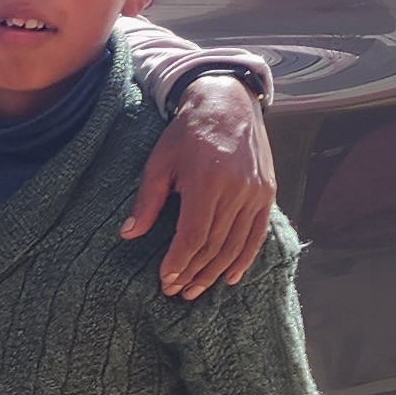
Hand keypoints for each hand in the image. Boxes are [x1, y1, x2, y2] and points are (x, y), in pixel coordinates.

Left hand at [126, 76, 273, 297]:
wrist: (228, 103)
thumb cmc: (187, 132)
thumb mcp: (159, 161)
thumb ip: (147, 200)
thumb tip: (128, 234)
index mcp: (206, 182)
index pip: (193, 236)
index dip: (179, 262)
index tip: (165, 280)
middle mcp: (236, 190)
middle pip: (214, 245)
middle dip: (193, 273)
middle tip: (176, 292)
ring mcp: (255, 193)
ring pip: (235, 245)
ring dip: (215, 272)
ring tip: (196, 290)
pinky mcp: (267, 193)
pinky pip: (256, 234)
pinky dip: (244, 258)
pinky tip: (230, 277)